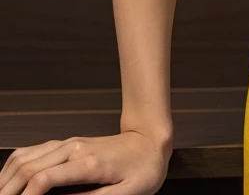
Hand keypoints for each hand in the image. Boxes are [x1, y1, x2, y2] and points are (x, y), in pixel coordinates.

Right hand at [0, 128, 170, 194]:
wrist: (151, 140)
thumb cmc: (143, 168)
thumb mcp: (128, 193)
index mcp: (89, 163)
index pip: (44, 179)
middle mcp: (74, 148)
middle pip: (28, 167)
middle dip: (9, 189)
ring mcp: (68, 143)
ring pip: (25, 156)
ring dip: (7, 178)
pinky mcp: (66, 143)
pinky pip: (32, 151)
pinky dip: (15, 166)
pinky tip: (10, 180)